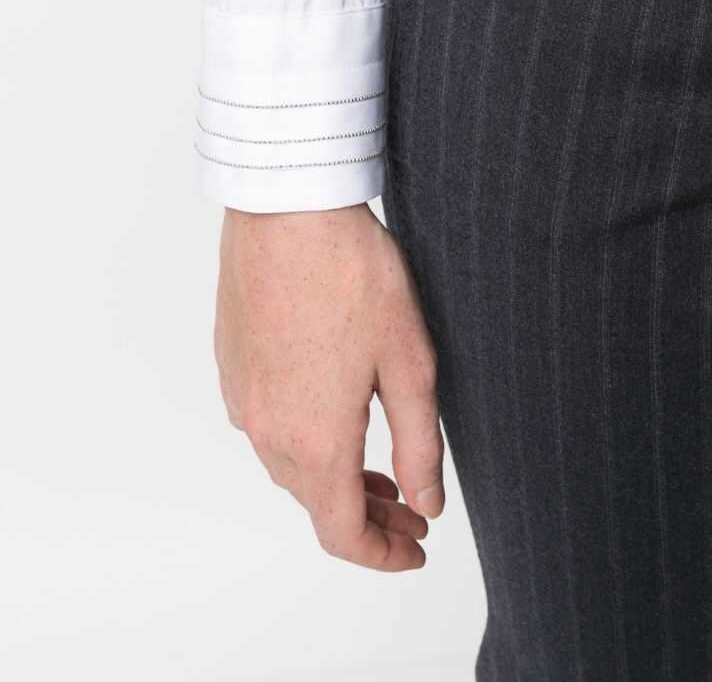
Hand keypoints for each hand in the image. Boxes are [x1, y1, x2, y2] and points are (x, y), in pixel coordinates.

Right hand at [214, 202, 444, 570]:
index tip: (415, 549)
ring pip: (289, 464)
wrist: (288, 209)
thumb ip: (418, 444)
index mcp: (315, 440)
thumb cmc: (354, 275)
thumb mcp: (409, 362)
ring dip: (334, 477)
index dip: (382, 554)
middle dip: (367, 515)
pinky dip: (304, 439)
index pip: (342, 533)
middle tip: (411, 508)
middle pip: (315, 501)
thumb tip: (427, 505)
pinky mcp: (231, 363)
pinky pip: (266, 424)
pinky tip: (333, 411)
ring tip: (377, 466)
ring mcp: (241, 396)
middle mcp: (267, 429)